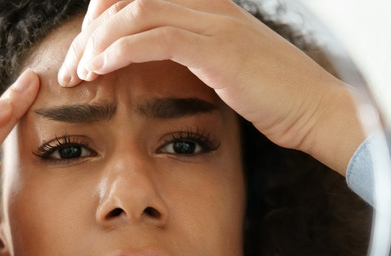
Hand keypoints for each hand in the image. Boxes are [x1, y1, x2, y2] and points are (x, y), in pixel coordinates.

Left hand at [58, 0, 364, 174]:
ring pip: (135, 14)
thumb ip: (197, 56)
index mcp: (210, 7)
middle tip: (71, 68)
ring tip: (78, 73)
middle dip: (90, 31)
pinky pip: (155, 37)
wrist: (319, 110)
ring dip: (97, 43)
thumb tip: (161, 64)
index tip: (87, 53)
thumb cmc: (277, 98)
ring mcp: (214, 24)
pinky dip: (118, 52)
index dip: (103, 15)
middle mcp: (209, 6)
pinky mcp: (217, 49)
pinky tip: (100, 70)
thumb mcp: (230, 68)